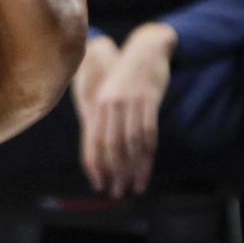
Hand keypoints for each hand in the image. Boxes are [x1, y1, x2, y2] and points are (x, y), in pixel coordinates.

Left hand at [73, 25, 174, 198]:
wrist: (145, 50)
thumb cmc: (125, 77)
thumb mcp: (110, 94)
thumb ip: (104, 119)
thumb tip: (102, 150)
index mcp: (98, 104)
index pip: (94, 140)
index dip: (95, 165)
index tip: (97, 185)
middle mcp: (112, 104)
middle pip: (112, 145)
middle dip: (115, 172)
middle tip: (117, 192)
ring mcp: (131, 102)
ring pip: (132, 143)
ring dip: (133, 169)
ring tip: (134, 188)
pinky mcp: (149, 101)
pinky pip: (149, 133)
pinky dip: (148, 155)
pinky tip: (147, 170)